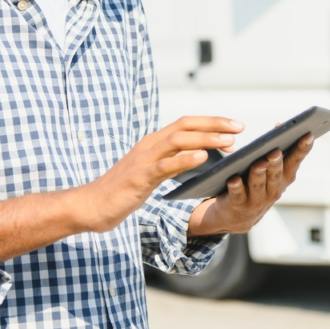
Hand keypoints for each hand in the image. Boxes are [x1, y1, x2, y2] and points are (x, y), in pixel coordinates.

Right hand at [76, 116, 242, 232]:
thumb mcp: (150, 173)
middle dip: (214, 125)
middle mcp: (149, 145)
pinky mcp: (139, 177)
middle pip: (185, 126)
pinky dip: (185, 159)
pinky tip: (203, 158)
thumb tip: (198, 157)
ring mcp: (143, 160)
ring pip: (178, 141)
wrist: (90, 206)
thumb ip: (171, 162)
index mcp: (152, 143)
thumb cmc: (121, 192)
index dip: (211, 122)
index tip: (234, 125)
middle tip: (239, 128)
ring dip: (206, 139)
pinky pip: (165, 165)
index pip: (185, 124)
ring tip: (229, 142)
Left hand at [187, 132, 313, 236]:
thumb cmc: (257, 185)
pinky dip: (236, 186)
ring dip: (259, 173)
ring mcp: (257, 199)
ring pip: (258, 184)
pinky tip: (233, 179)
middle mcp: (274, 189)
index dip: (302, 148)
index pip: (296, 160)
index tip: (307, 134)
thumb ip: (277, 150)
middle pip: (276, 173)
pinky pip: (238, 194)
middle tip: (276, 151)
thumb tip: (279, 125)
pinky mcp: (239, 204)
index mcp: (284, 177)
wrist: (239, 216)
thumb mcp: (272, 170)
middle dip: (277, 162)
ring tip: (258, 163)